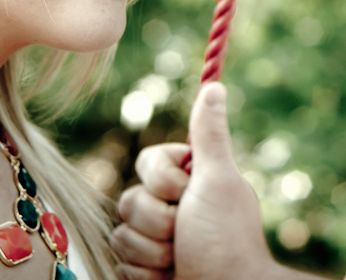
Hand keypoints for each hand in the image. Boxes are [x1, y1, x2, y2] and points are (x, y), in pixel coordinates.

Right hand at [112, 83, 298, 279]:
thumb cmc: (225, 241)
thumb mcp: (218, 180)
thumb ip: (209, 135)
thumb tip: (214, 85)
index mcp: (190, 181)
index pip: (148, 162)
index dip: (163, 180)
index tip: (187, 193)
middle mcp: (171, 207)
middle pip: (129, 199)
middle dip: (158, 223)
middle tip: (187, 234)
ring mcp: (156, 239)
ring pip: (121, 234)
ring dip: (153, 253)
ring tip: (181, 261)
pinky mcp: (142, 269)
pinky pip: (119, 262)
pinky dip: (145, 275)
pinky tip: (170, 278)